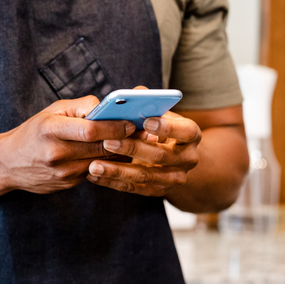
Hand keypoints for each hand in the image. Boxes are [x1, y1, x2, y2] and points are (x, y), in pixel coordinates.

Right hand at [0, 95, 135, 193]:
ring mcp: (62, 173)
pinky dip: (107, 162)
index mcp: (50, 130)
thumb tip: (107, 106)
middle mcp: (56, 154)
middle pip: (100, 147)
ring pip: (102, 162)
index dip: (115, 126)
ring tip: (135, 141)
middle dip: (124, 139)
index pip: (90, 130)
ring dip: (120, 152)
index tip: (132, 121)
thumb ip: (80, 107)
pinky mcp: (67, 184)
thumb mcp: (51, 111)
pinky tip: (115, 154)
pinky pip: (95, 172)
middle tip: (144, 131)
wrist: (8, 163)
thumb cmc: (33, 132)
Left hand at [86, 112, 200, 196]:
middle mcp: (188, 159)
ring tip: (94, 165)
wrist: (174, 161)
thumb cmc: (161, 129)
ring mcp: (173, 178)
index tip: (146, 121)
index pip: (186, 131)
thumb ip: (149, 104)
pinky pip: (133, 188)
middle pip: (160, 155)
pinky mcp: (157, 191)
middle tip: (107, 141)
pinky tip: (93, 175)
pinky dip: (111, 182)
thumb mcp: (161, 115)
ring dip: (117, 171)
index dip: (167, 127)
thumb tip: (136, 93)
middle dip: (132, 148)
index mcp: (191, 136)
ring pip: (144, 176)